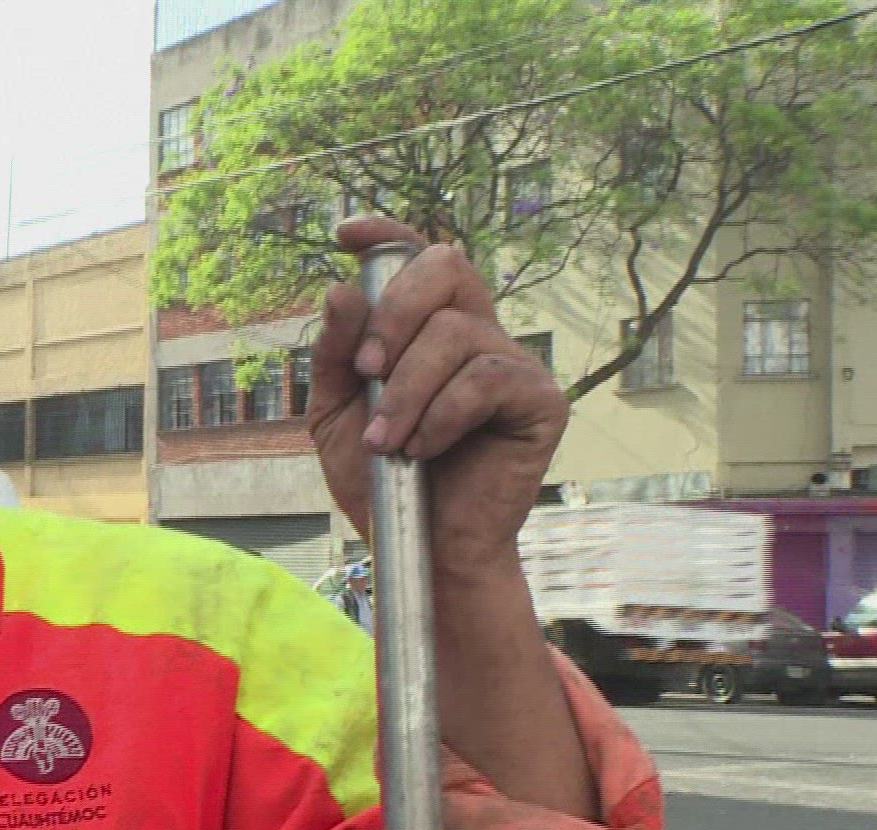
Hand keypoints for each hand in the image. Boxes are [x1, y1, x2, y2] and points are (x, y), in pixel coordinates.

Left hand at [307, 218, 566, 573]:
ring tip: (386, 442)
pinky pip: (485, 379)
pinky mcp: (541, 401)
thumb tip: (341, 290)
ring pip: (455, 332)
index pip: (420, 261)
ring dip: (405, 388)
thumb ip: (335, 356)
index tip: (345, 235)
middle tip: (366, 368)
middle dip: (394, 310)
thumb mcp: (336, 415)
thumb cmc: (382, 482)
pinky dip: (441, 414)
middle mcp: (478, 334)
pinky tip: (423, 449)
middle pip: (447, 266)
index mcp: (430, 329)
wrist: (421, 548)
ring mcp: (513, 364)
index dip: (388, 235)